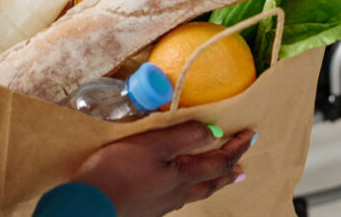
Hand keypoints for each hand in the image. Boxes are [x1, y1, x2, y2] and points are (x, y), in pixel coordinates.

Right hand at [70, 121, 254, 216]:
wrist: (89, 205)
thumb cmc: (117, 171)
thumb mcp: (152, 144)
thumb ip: (183, 136)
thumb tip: (214, 132)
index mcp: (182, 176)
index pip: (218, 161)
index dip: (236, 148)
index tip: (251, 135)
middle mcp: (176, 194)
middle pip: (210, 183)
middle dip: (227, 172)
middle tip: (242, 169)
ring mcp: (161, 205)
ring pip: (194, 193)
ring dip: (210, 182)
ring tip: (217, 179)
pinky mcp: (146, 210)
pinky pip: (176, 199)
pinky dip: (187, 190)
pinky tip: (177, 190)